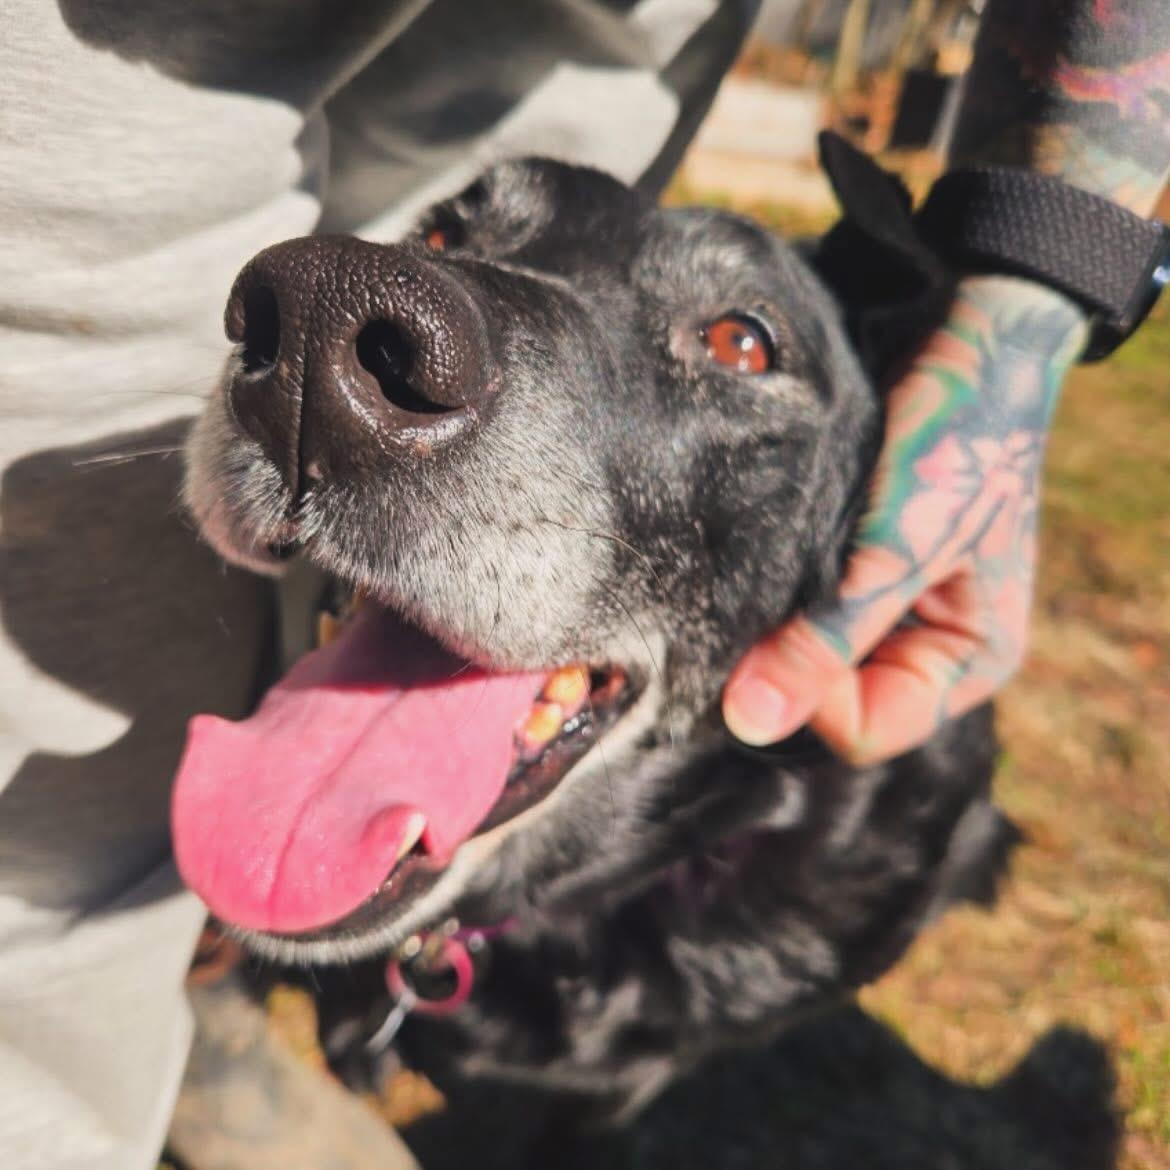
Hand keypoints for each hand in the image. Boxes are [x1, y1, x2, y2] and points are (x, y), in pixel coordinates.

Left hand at [723, 277, 1086, 764]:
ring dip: (776, 617)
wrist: (969, 340)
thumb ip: (828, 637)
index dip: (815, 696)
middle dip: (790, 656)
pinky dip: (775, 582)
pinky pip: (796, 601)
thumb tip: (748, 722)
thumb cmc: (960, 444)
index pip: (866, 730)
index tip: (782, 633)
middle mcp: (922, 645)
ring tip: (768, 559)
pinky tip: (766, 543)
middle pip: (830, 698)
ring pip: (803, 650)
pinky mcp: (850, 564)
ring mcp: (883, 605)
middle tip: (765, 589)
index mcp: (965, 662)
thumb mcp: (901, 548)